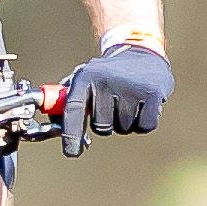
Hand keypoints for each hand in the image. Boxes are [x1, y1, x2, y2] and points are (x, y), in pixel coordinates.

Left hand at [61, 40, 170, 154]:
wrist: (141, 53)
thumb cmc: (106, 74)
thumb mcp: (84, 79)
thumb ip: (66, 102)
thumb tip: (54, 127)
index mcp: (85, 77)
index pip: (73, 110)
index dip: (71, 135)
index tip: (72, 152)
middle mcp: (106, 80)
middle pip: (101, 127)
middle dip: (106, 123)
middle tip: (112, 105)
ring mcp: (130, 87)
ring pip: (123, 128)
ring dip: (125, 122)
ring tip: (128, 100)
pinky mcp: (152, 94)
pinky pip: (143, 127)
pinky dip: (143, 122)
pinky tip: (143, 104)